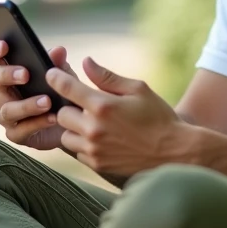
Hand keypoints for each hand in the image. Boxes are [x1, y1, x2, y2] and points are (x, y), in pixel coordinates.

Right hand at [0, 40, 75, 150]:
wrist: (73, 125)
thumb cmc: (62, 93)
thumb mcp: (65, 76)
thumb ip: (59, 65)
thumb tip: (58, 50)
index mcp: (10, 70)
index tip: (4, 46)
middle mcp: (3, 91)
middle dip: (7, 75)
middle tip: (25, 74)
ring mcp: (7, 114)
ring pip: (7, 109)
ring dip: (26, 104)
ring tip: (47, 101)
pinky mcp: (15, 134)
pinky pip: (19, 129)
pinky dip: (36, 123)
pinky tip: (52, 117)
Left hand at [49, 57, 191, 176]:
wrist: (174, 153)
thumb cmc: (159, 117)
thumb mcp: (138, 89)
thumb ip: (108, 77)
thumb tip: (85, 62)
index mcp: (103, 106)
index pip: (67, 88)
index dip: (56, 78)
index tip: (52, 74)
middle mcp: (94, 129)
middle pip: (62, 114)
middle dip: (70, 107)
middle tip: (85, 105)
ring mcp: (94, 150)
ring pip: (66, 136)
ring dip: (74, 128)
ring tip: (94, 124)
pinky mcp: (97, 165)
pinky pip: (77, 152)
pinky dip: (84, 145)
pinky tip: (102, 140)